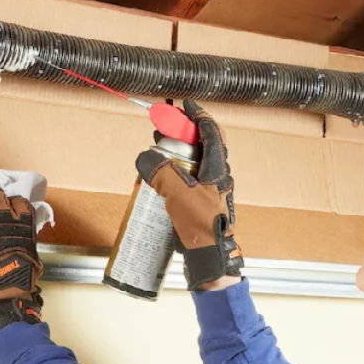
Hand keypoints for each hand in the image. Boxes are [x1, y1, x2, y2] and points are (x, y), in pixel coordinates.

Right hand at [135, 100, 243, 289]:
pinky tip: (161, 181)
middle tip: (164, 130)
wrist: (211, 258)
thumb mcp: (177, 192)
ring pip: (196, 163)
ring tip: (158, 153)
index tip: (185, 105)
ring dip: (178, 155)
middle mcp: (218, 176)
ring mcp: (212, 191)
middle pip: (202, 145)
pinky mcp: (203, 205)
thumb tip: (145, 157)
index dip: (198, 115)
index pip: (211, 132)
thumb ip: (160, 171)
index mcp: (218, 168)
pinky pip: (190, 181)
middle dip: (182, 135)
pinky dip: (177, 174)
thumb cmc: (201, 225)